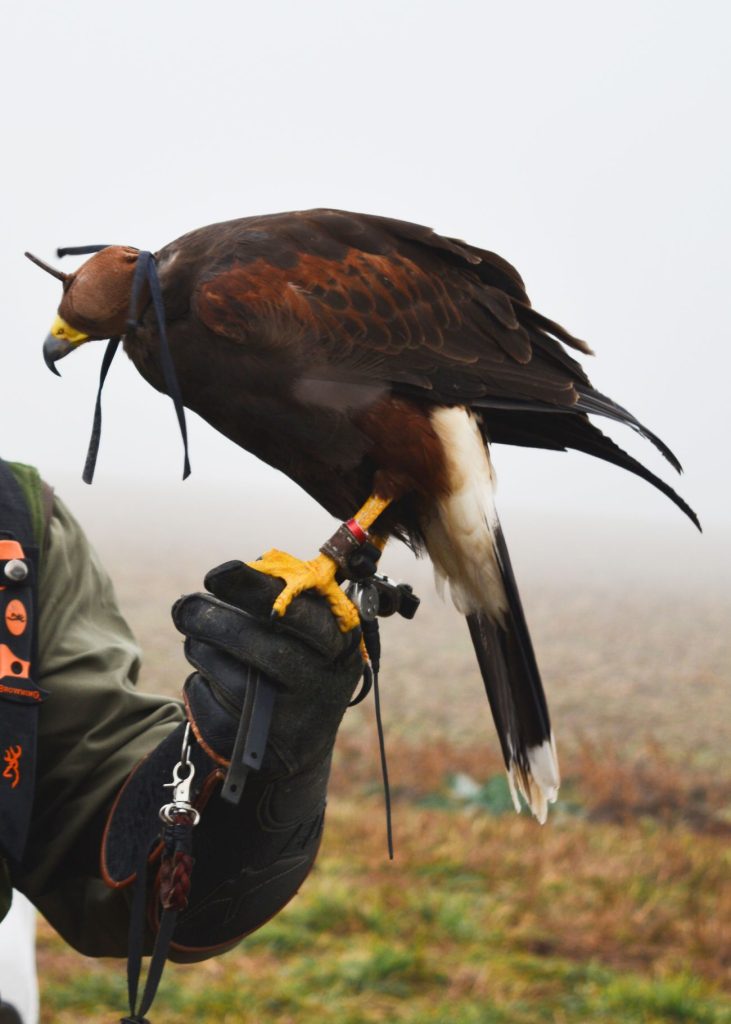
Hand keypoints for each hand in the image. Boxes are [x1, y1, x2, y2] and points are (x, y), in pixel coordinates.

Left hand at [171, 560, 363, 772]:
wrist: (300, 739)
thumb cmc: (297, 660)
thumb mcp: (306, 628)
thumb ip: (276, 597)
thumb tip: (229, 577)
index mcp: (340, 643)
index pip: (300, 612)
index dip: (256, 589)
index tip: (217, 574)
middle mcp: (324, 683)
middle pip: (262, 647)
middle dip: (214, 620)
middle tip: (183, 605)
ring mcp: (296, 723)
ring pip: (231, 679)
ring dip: (201, 652)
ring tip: (197, 641)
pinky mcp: (261, 751)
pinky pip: (212, 710)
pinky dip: (198, 687)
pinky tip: (207, 679)